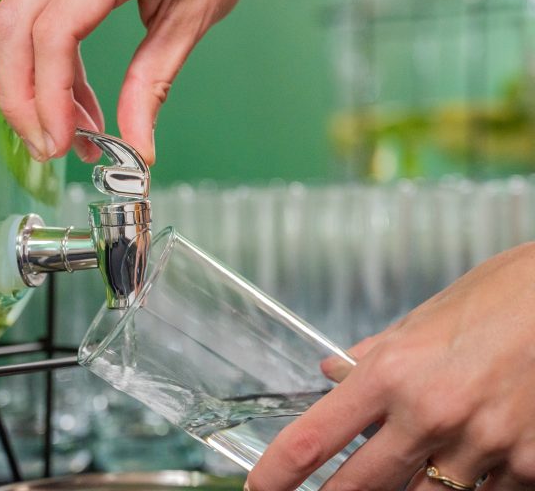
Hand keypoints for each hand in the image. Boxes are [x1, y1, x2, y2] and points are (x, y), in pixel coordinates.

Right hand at [0, 0, 245, 163]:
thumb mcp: (191, 17)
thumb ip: (153, 82)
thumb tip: (136, 147)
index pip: (54, 33)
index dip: (49, 97)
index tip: (62, 143)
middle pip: (12, 30)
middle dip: (22, 100)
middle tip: (50, 149)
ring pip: (13, 27)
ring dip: (31, 89)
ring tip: (72, 134)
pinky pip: (34, 22)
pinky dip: (47, 69)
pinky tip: (75, 104)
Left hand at [247, 241, 534, 490]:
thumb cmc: (501, 298)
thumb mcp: (424, 319)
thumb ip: (375, 356)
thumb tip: (333, 376)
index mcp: (393, 371)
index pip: (315, 436)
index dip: (279, 470)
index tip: (262, 486)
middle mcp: (431, 413)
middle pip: (361, 487)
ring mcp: (483, 445)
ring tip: (409, 468)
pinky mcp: (529, 465)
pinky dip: (469, 488)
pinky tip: (470, 464)